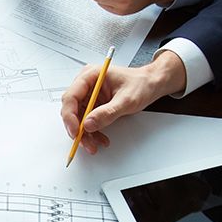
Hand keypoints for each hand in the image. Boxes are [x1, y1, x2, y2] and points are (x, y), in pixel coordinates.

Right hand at [59, 52, 186, 151]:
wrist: (151, 85)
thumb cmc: (141, 84)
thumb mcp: (126, 100)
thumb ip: (107, 112)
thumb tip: (88, 124)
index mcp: (90, 76)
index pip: (71, 97)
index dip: (70, 116)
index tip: (76, 131)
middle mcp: (86, 85)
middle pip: (72, 110)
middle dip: (77, 128)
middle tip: (85, 142)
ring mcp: (89, 96)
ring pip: (78, 119)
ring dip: (85, 134)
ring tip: (94, 145)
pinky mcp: (94, 105)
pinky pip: (87, 122)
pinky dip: (92, 132)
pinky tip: (101, 138)